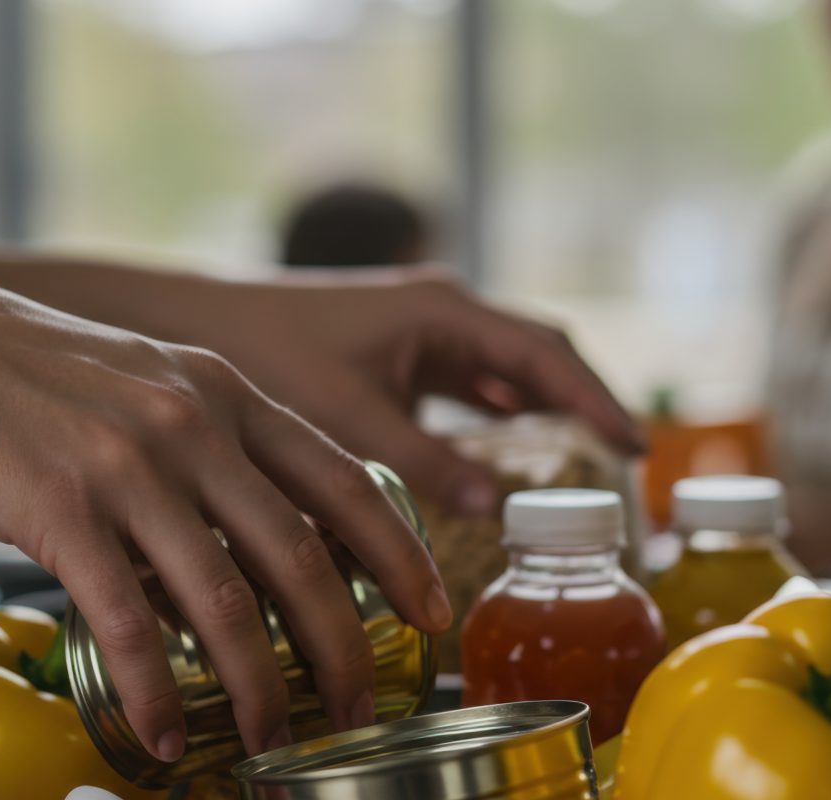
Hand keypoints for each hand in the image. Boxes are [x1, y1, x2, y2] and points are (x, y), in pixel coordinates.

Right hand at [0, 271, 451, 760]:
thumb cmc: (21, 369)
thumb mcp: (144, 380)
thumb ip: (207, 441)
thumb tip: (251, 531)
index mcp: (225, 393)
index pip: (344, 482)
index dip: (399, 555)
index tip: (429, 610)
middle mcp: (194, 425)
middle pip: (302, 556)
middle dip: (343, 646)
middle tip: (357, 704)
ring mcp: (131, 468)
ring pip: (227, 602)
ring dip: (256, 686)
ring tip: (267, 736)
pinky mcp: (62, 511)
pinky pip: (129, 623)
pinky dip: (153, 689)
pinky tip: (158, 730)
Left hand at [143, 270, 644, 516]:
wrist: (195, 324)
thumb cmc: (266, 356)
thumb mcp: (348, 417)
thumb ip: (422, 462)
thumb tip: (493, 506)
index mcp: (442, 310)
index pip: (546, 352)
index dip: (596, 401)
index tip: (635, 447)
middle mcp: (442, 310)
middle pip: (539, 357)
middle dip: (585, 405)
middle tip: (627, 465)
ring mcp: (422, 329)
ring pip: (507, 372)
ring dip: (546, 412)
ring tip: (585, 468)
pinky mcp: (399, 353)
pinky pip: (470, 385)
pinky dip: (499, 418)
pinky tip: (508, 460)